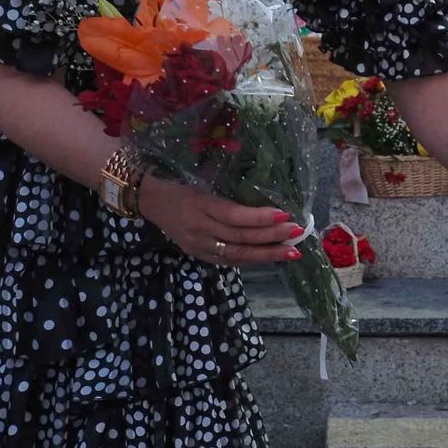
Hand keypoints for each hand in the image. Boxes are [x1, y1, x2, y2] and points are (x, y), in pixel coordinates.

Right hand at [137, 174, 304, 266]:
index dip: (259, 218)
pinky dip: (251, 260)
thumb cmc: (182, 188)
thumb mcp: (204, 186)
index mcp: (201, 205)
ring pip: (236, 254)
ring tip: (290, 252)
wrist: (151, 202)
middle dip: (271, 237)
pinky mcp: (198, 255)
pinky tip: (269, 257)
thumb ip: (231, 200)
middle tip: (296, 233)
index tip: (284, 214)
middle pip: (240, 237)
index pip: (234, 215)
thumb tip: (267, 207)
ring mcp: (198, 245)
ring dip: (266, 253)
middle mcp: (199, 228)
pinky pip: (228, 261)